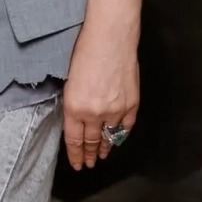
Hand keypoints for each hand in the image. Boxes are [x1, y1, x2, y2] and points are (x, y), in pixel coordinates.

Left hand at [62, 20, 138, 169]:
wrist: (110, 38)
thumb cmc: (85, 51)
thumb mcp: (70, 80)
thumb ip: (74, 102)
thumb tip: (77, 118)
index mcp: (74, 107)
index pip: (74, 139)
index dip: (75, 154)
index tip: (77, 163)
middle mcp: (94, 114)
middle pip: (91, 141)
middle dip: (89, 154)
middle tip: (88, 163)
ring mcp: (115, 111)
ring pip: (109, 137)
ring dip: (105, 147)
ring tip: (102, 155)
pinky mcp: (131, 105)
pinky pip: (125, 127)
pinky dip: (120, 134)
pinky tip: (116, 138)